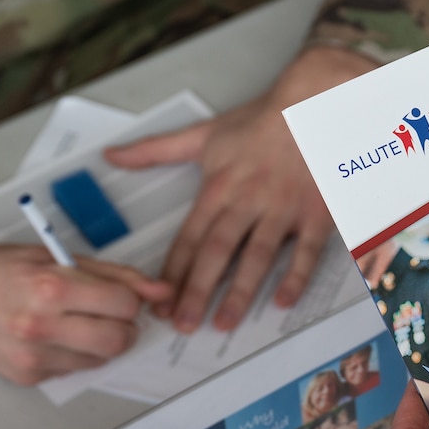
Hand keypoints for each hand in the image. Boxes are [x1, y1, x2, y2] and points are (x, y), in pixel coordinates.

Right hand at [0, 240, 170, 383]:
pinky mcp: (26, 376)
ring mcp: (32, 356)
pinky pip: (72, 371)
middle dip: (124, 327)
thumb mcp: (59, 257)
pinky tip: (52, 336)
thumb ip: (115, 275)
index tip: (119, 295)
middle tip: (109, 314)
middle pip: (118, 340)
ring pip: (99, 359)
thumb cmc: (1, 270)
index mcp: (51, 288)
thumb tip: (159, 291)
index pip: (124, 305)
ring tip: (75, 322)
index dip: (129, 299)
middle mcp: (40, 326)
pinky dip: (73, 355)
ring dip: (99, 342)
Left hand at [105, 47, 374, 331]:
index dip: (173, 272)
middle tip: (183, 324)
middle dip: (197, 291)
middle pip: (217, 253)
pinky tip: (282, 302)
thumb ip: (155, 151)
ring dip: (240, 292)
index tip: (159, 301)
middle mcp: (247, 201)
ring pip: (257, 257)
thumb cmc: (260, 121)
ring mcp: (282, 208)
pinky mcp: (315, 211)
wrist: (314, 104)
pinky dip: (296, 276)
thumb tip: (112, 155)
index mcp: (218, 187)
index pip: (189, 237)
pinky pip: (306, 250)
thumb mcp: (203, 134)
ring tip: (224, 323)